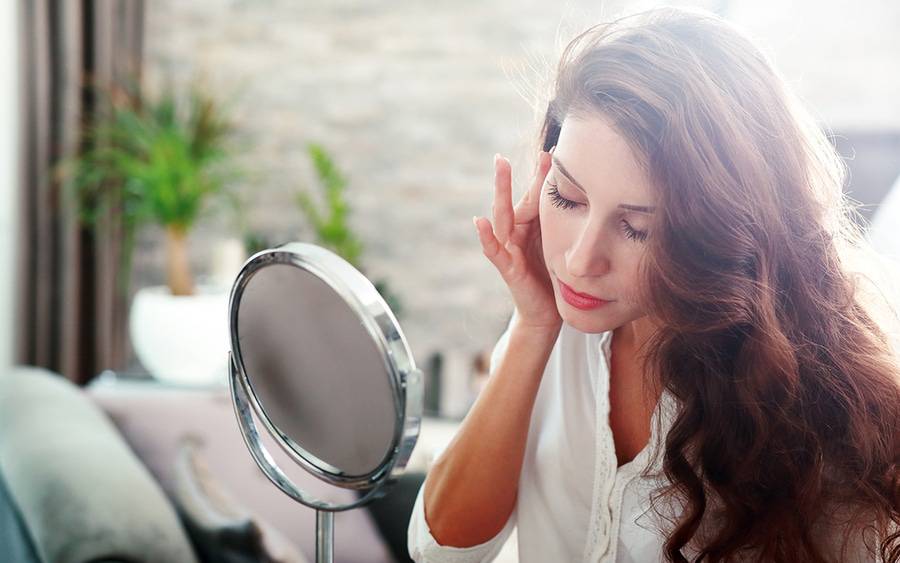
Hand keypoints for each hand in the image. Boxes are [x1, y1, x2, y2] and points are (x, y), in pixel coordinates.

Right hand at [474, 149, 561, 332]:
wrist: (548, 313)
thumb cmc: (555, 278)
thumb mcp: (564, 246)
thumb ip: (568, 224)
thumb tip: (593, 197)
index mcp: (533, 226)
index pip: (536, 195)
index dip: (543, 173)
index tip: (555, 148)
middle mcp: (518, 234)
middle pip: (517, 199)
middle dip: (516, 174)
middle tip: (514, 148)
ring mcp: (510, 250)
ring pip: (503, 216)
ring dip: (501, 190)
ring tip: (499, 166)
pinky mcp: (509, 269)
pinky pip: (495, 251)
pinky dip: (486, 237)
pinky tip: (479, 222)